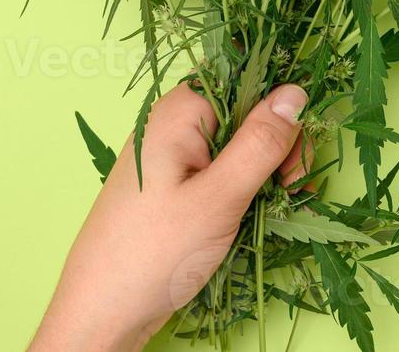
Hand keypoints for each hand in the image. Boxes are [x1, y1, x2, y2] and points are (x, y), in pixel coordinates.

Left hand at [29, 82, 309, 351]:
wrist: (101, 316)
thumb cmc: (154, 254)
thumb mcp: (218, 197)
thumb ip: (261, 142)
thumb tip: (297, 92)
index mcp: (180, 111)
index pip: (249, 82)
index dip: (280, 113)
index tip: (293, 159)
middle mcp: (175, 123)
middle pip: (248, 112)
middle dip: (278, 147)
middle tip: (287, 190)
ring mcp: (174, 155)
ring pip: (240, 144)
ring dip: (266, 171)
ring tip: (275, 207)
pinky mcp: (177, 184)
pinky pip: (223, 169)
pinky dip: (246, 187)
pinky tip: (258, 212)